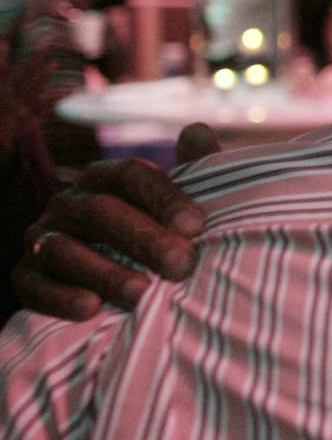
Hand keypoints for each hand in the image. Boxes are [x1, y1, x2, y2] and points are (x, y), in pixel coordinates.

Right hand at [11, 122, 219, 319]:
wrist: (127, 284)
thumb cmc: (161, 236)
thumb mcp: (180, 206)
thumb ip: (195, 169)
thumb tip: (198, 131)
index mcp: (105, 178)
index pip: (129, 175)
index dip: (163, 197)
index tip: (196, 225)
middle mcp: (68, 202)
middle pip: (101, 212)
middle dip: (144, 238)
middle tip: (182, 264)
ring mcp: (42, 237)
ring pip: (64, 249)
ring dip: (105, 272)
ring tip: (141, 294)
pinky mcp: (26, 276)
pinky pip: (34, 285)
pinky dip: (61, 297)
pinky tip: (91, 308)